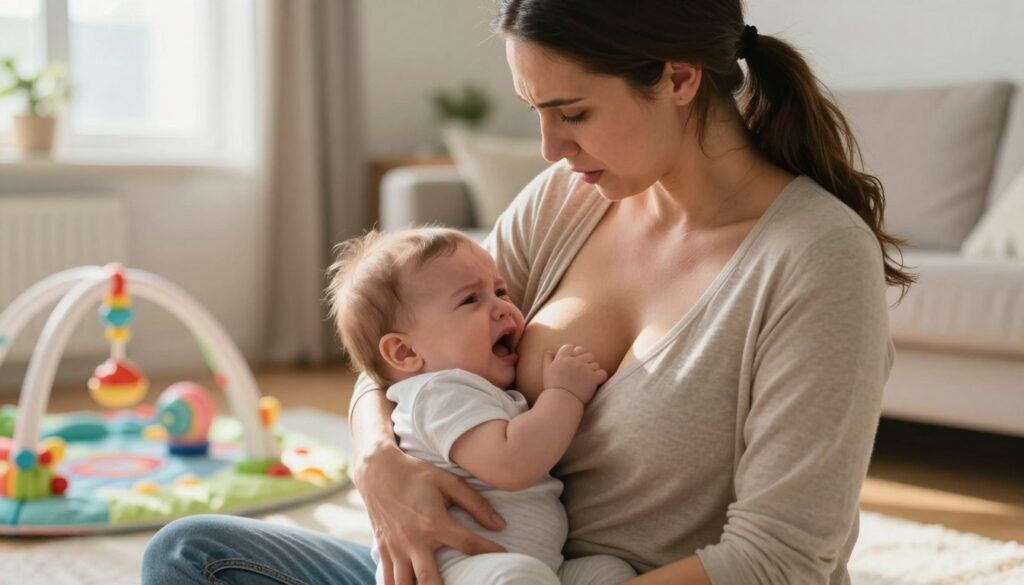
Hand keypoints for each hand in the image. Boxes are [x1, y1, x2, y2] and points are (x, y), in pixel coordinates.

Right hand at [354, 442, 506, 584]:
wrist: (377, 471)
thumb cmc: (416, 474)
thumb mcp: (448, 481)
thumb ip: (475, 503)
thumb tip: (500, 525)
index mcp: (434, 522)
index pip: (468, 544)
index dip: (489, 551)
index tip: (504, 554)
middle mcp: (414, 540)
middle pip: (430, 580)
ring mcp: (396, 548)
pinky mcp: (383, 551)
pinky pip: (387, 580)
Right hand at [542, 344, 607, 404]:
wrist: (561, 402)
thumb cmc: (553, 388)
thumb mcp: (546, 372)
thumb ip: (548, 359)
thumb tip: (550, 351)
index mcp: (562, 359)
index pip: (570, 347)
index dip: (574, 352)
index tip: (574, 360)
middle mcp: (573, 362)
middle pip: (586, 353)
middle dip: (586, 360)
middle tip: (584, 369)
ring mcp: (584, 370)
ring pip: (595, 363)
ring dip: (593, 369)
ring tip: (588, 377)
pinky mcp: (592, 379)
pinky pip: (602, 372)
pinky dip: (601, 376)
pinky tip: (596, 381)